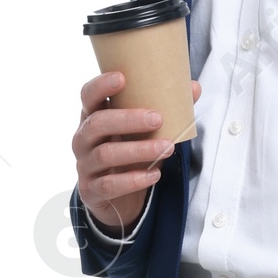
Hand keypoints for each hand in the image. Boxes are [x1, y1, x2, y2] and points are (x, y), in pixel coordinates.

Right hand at [72, 71, 201, 235]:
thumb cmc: (131, 155)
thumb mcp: (145, 132)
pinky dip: (133, 180)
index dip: (100, 85)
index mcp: (93, 117)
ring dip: (138, 150)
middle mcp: (84, 139)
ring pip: (105, 154)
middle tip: (157, 118)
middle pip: (97, 123)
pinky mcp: (92, 190)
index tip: (121, 78)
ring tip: (166, 148)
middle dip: (127, 119)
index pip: (88, 96)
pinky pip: (109, 184)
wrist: (119, 200)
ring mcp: (85, 165)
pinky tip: (154, 174)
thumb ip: (166, 110)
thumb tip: (194, 87)